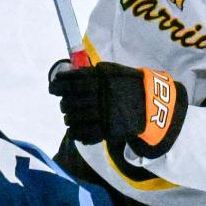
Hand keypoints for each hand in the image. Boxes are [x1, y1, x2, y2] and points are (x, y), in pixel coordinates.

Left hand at [48, 60, 187, 158]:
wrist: (153, 103)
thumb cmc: (130, 84)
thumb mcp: (114, 71)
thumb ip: (92, 73)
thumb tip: (69, 72)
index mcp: (102, 80)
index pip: (72, 83)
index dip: (59, 85)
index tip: (53, 87)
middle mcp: (102, 96)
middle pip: (71, 101)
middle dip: (64, 103)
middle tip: (63, 104)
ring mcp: (105, 115)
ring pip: (75, 118)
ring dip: (68, 118)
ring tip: (68, 117)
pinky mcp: (108, 130)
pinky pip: (85, 133)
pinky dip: (76, 132)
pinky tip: (74, 130)